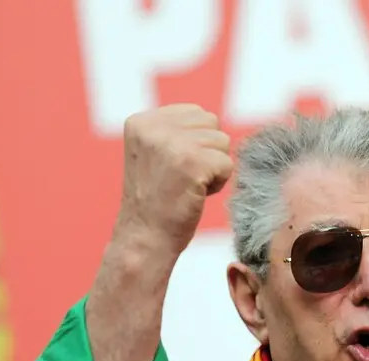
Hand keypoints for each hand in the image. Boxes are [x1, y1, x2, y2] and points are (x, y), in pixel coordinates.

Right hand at [115, 103, 233, 257]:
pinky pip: (228, 164)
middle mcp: (153, 127)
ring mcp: (172, 143)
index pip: (195, 113)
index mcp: (141, 121)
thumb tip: (210, 119)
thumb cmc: (155, 202)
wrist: (145, 238)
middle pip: (212, 123)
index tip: (173, 168)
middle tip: (182, 178)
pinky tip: (195, 195)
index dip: (195, 143)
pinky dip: (219, 183)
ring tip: (187, 186)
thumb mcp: (153, 154)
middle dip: (207, 152)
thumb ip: (173, 131)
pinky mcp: (192, 162)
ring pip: (222, 142)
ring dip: (213, 168)